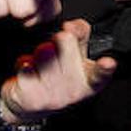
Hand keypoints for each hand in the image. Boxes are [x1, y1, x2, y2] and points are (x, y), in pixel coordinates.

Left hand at [2, 19, 116, 116]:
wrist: (29, 105)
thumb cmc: (56, 75)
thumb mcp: (75, 55)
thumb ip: (80, 34)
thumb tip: (72, 25)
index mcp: (90, 79)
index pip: (100, 73)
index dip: (105, 67)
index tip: (108, 62)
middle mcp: (74, 91)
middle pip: (65, 41)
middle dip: (57, 40)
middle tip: (55, 53)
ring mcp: (53, 96)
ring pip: (43, 50)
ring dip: (38, 53)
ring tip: (41, 66)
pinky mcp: (31, 98)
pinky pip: (25, 63)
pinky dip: (22, 63)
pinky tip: (28, 74)